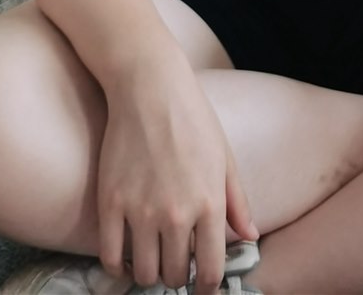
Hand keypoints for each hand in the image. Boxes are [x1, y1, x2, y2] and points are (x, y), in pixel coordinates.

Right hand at [95, 63, 257, 293]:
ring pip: (143, 273)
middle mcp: (176, 214)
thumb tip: (251, 237)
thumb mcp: (224, 158)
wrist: (150, 88)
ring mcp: (140, 210)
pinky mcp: (111, 203)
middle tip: (176, 267)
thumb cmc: (193, 118)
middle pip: (174, 276)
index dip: (206, 288)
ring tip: (153, 260)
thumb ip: (237, 202)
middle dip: (177, 278)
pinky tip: (126, 257)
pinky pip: (110, 256)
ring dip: (149, 273)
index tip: (201, 287)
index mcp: (209, 204)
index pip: (209, 272)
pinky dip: (117, 266)